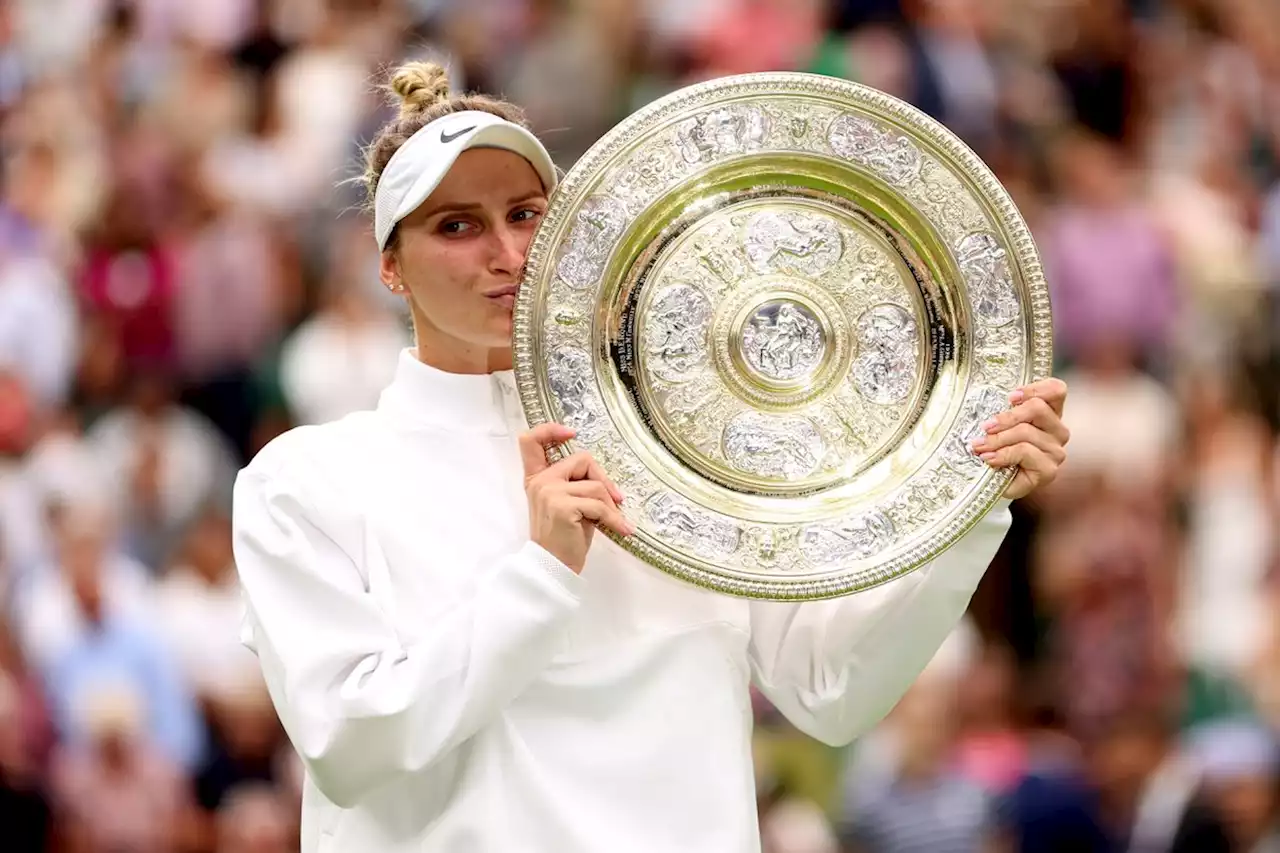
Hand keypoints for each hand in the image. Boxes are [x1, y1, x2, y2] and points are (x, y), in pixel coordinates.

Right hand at [518, 422, 632, 573]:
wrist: (553, 567)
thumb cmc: (563, 537)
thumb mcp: (564, 504)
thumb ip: (572, 483)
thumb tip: (602, 478)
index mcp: (536, 478)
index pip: (530, 441)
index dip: (550, 430)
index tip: (571, 434)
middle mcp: (540, 482)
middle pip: (582, 459)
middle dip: (603, 479)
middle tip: (615, 500)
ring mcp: (549, 492)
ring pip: (595, 485)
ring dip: (610, 505)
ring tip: (614, 521)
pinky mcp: (562, 506)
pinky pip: (599, 504)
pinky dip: (614, 518)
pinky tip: (622, 529)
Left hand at [971, 378, 1069, 499]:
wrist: (997, 483)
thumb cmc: (999, 449)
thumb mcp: (1000, 425)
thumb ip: (1003, 411)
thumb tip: (984, 402)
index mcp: (1050, 413)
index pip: (1056, 390)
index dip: (1035, 389)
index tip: (1010, 397)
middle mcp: (1058, 431)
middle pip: (1037, 408)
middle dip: (1006, 417)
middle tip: (985, 427)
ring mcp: (1055, 451)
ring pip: (1026, 431)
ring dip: (997, 439)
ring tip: (980, 446)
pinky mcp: (1049, 470)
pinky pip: (1024, 452)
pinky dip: (1002, 454)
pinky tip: (990, 459)